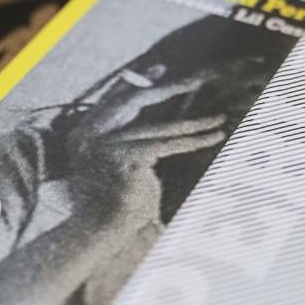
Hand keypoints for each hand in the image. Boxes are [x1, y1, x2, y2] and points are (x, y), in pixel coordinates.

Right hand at [60, 75, 226, 229]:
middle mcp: (90, 135)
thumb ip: (134, 147)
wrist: (100, 232)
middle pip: (137, 104)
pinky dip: (195, 141)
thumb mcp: (123, 169)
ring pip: (160, 129)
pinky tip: (216, 136)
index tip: (159, 73)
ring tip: (221, 120)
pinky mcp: (126, 156)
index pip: (113, 99)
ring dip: (195, 125)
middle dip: (168, 89)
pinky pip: (168, 145)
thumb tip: (157, 133)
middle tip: (196, 80)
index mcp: (83, 134)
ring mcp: (106, 144)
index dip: (136, 84)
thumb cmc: (115, 207)